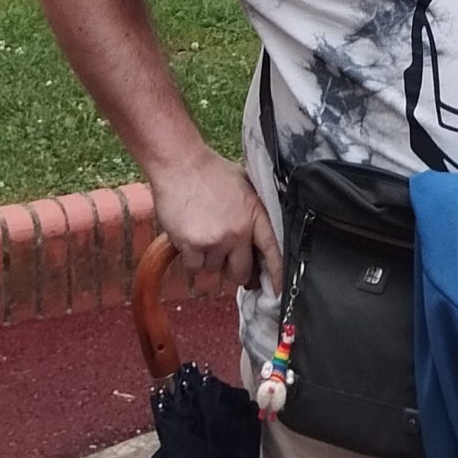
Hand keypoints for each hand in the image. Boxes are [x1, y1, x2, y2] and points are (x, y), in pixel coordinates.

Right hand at [151, 152, 282, 300]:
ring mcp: (215, 240)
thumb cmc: (211, 172)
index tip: (277, 293)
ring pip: (214, 270)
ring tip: (203, 234)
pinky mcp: (192, 245)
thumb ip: (254, 210)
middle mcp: (238, 231)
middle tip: (224, 257)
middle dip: (233, 270)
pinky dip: (191, 259)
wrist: (180, 164)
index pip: (273, 251)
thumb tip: (261, 235)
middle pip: (240, 272)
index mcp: (255, 214)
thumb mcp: (244, 186)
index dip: (276, 275)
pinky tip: (189, 238)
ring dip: (208, 260)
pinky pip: (194, 268)